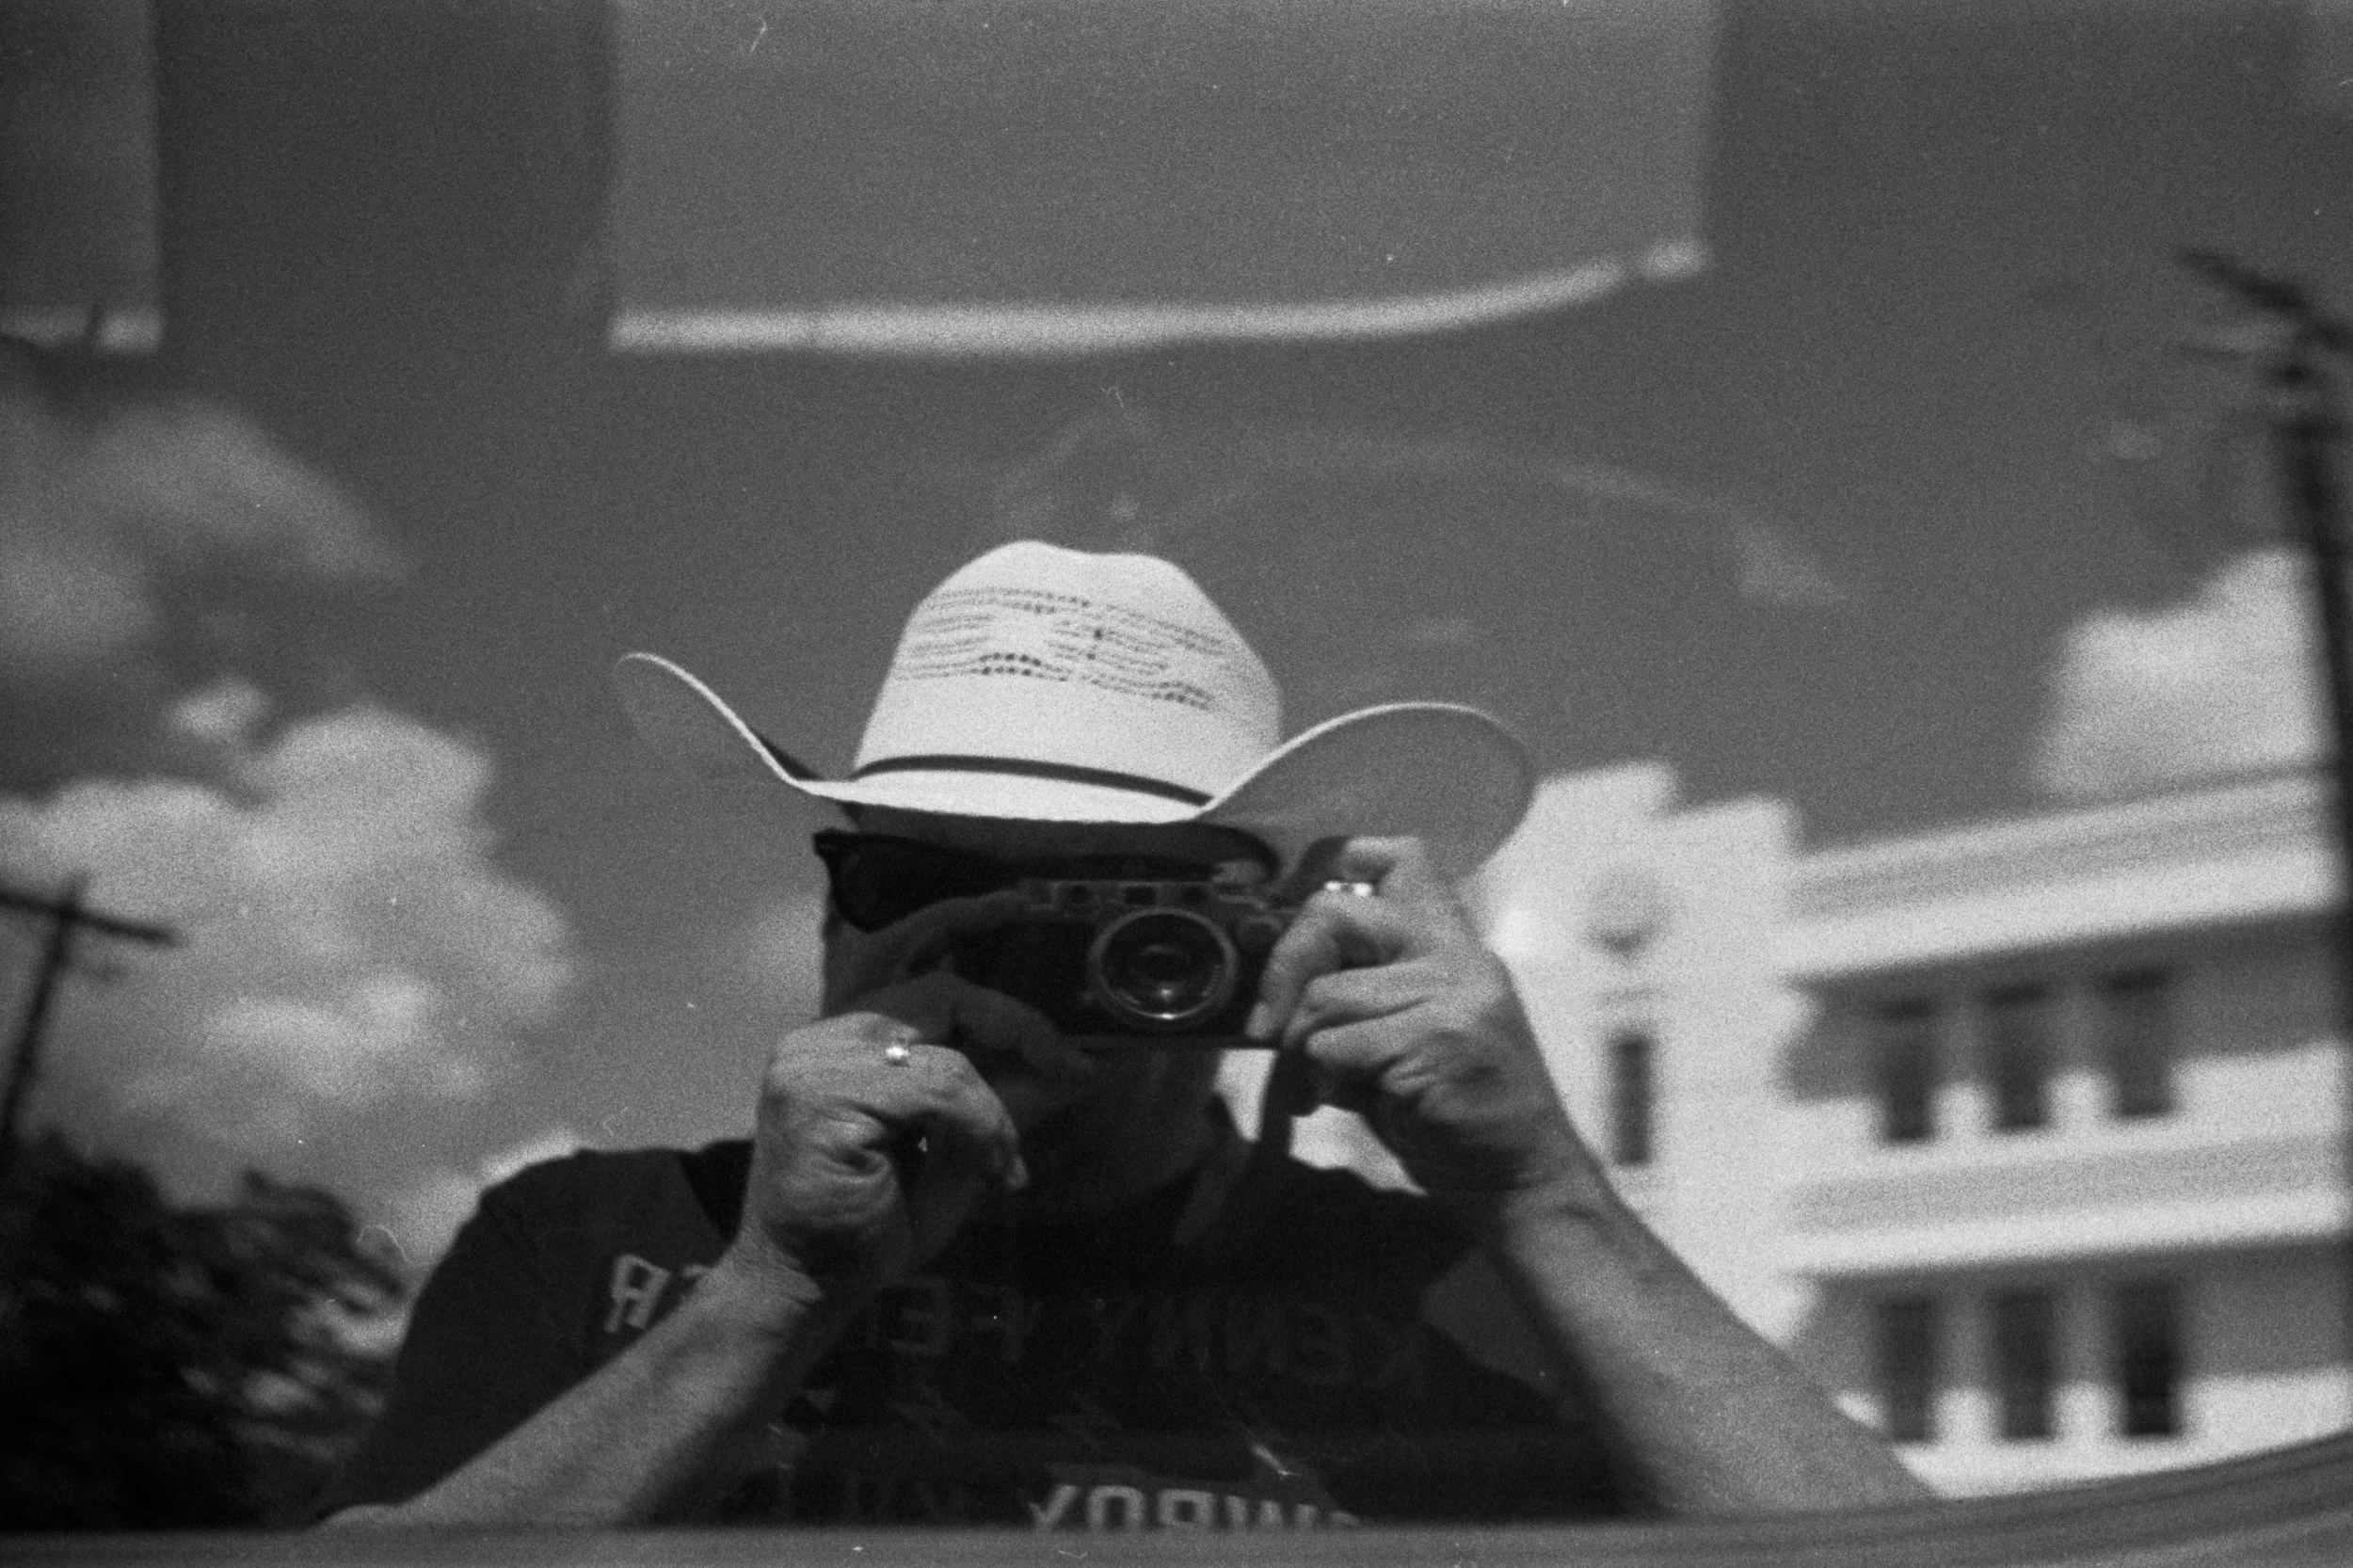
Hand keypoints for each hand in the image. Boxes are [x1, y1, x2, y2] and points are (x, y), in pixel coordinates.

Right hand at [726, 896, 1094, 1316]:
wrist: (807, 1290)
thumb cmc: (875, 1224)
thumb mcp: (959, 1150)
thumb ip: (1004, 1100)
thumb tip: (1080, 1062)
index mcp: (843, 1039)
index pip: (902, 955)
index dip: (958, 919)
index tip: (1016, 903)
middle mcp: (822, 1037)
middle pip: (938, 990)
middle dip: (1014, 1018)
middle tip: (1069, 1061)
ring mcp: (815, 1062)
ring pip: (945, 1045)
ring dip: (995, 1105)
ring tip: (1004, 1161)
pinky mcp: (823, 1096)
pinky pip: (937, 1087)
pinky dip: (979, 1126)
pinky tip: (987, 1169)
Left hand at [1246, 837, 1597, 1218]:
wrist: (1521, 1172)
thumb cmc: (1456, 1106)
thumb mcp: (1416, 1028)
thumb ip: (1365, 987)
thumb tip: (1277, 975)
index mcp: (1453, 943)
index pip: (1399, 857)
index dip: (1333, 866)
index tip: (1301, 915)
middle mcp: (1456, 956)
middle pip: (1334, 911)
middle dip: (1283, 966)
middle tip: (1269, 1023)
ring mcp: (1450, 994)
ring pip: (1324, 994)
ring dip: (1301, 1050)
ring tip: (1321, 1085)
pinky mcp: (1436, 1039)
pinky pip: (1334, 1046)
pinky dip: (1322, 1082)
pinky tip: (1348, 1102)